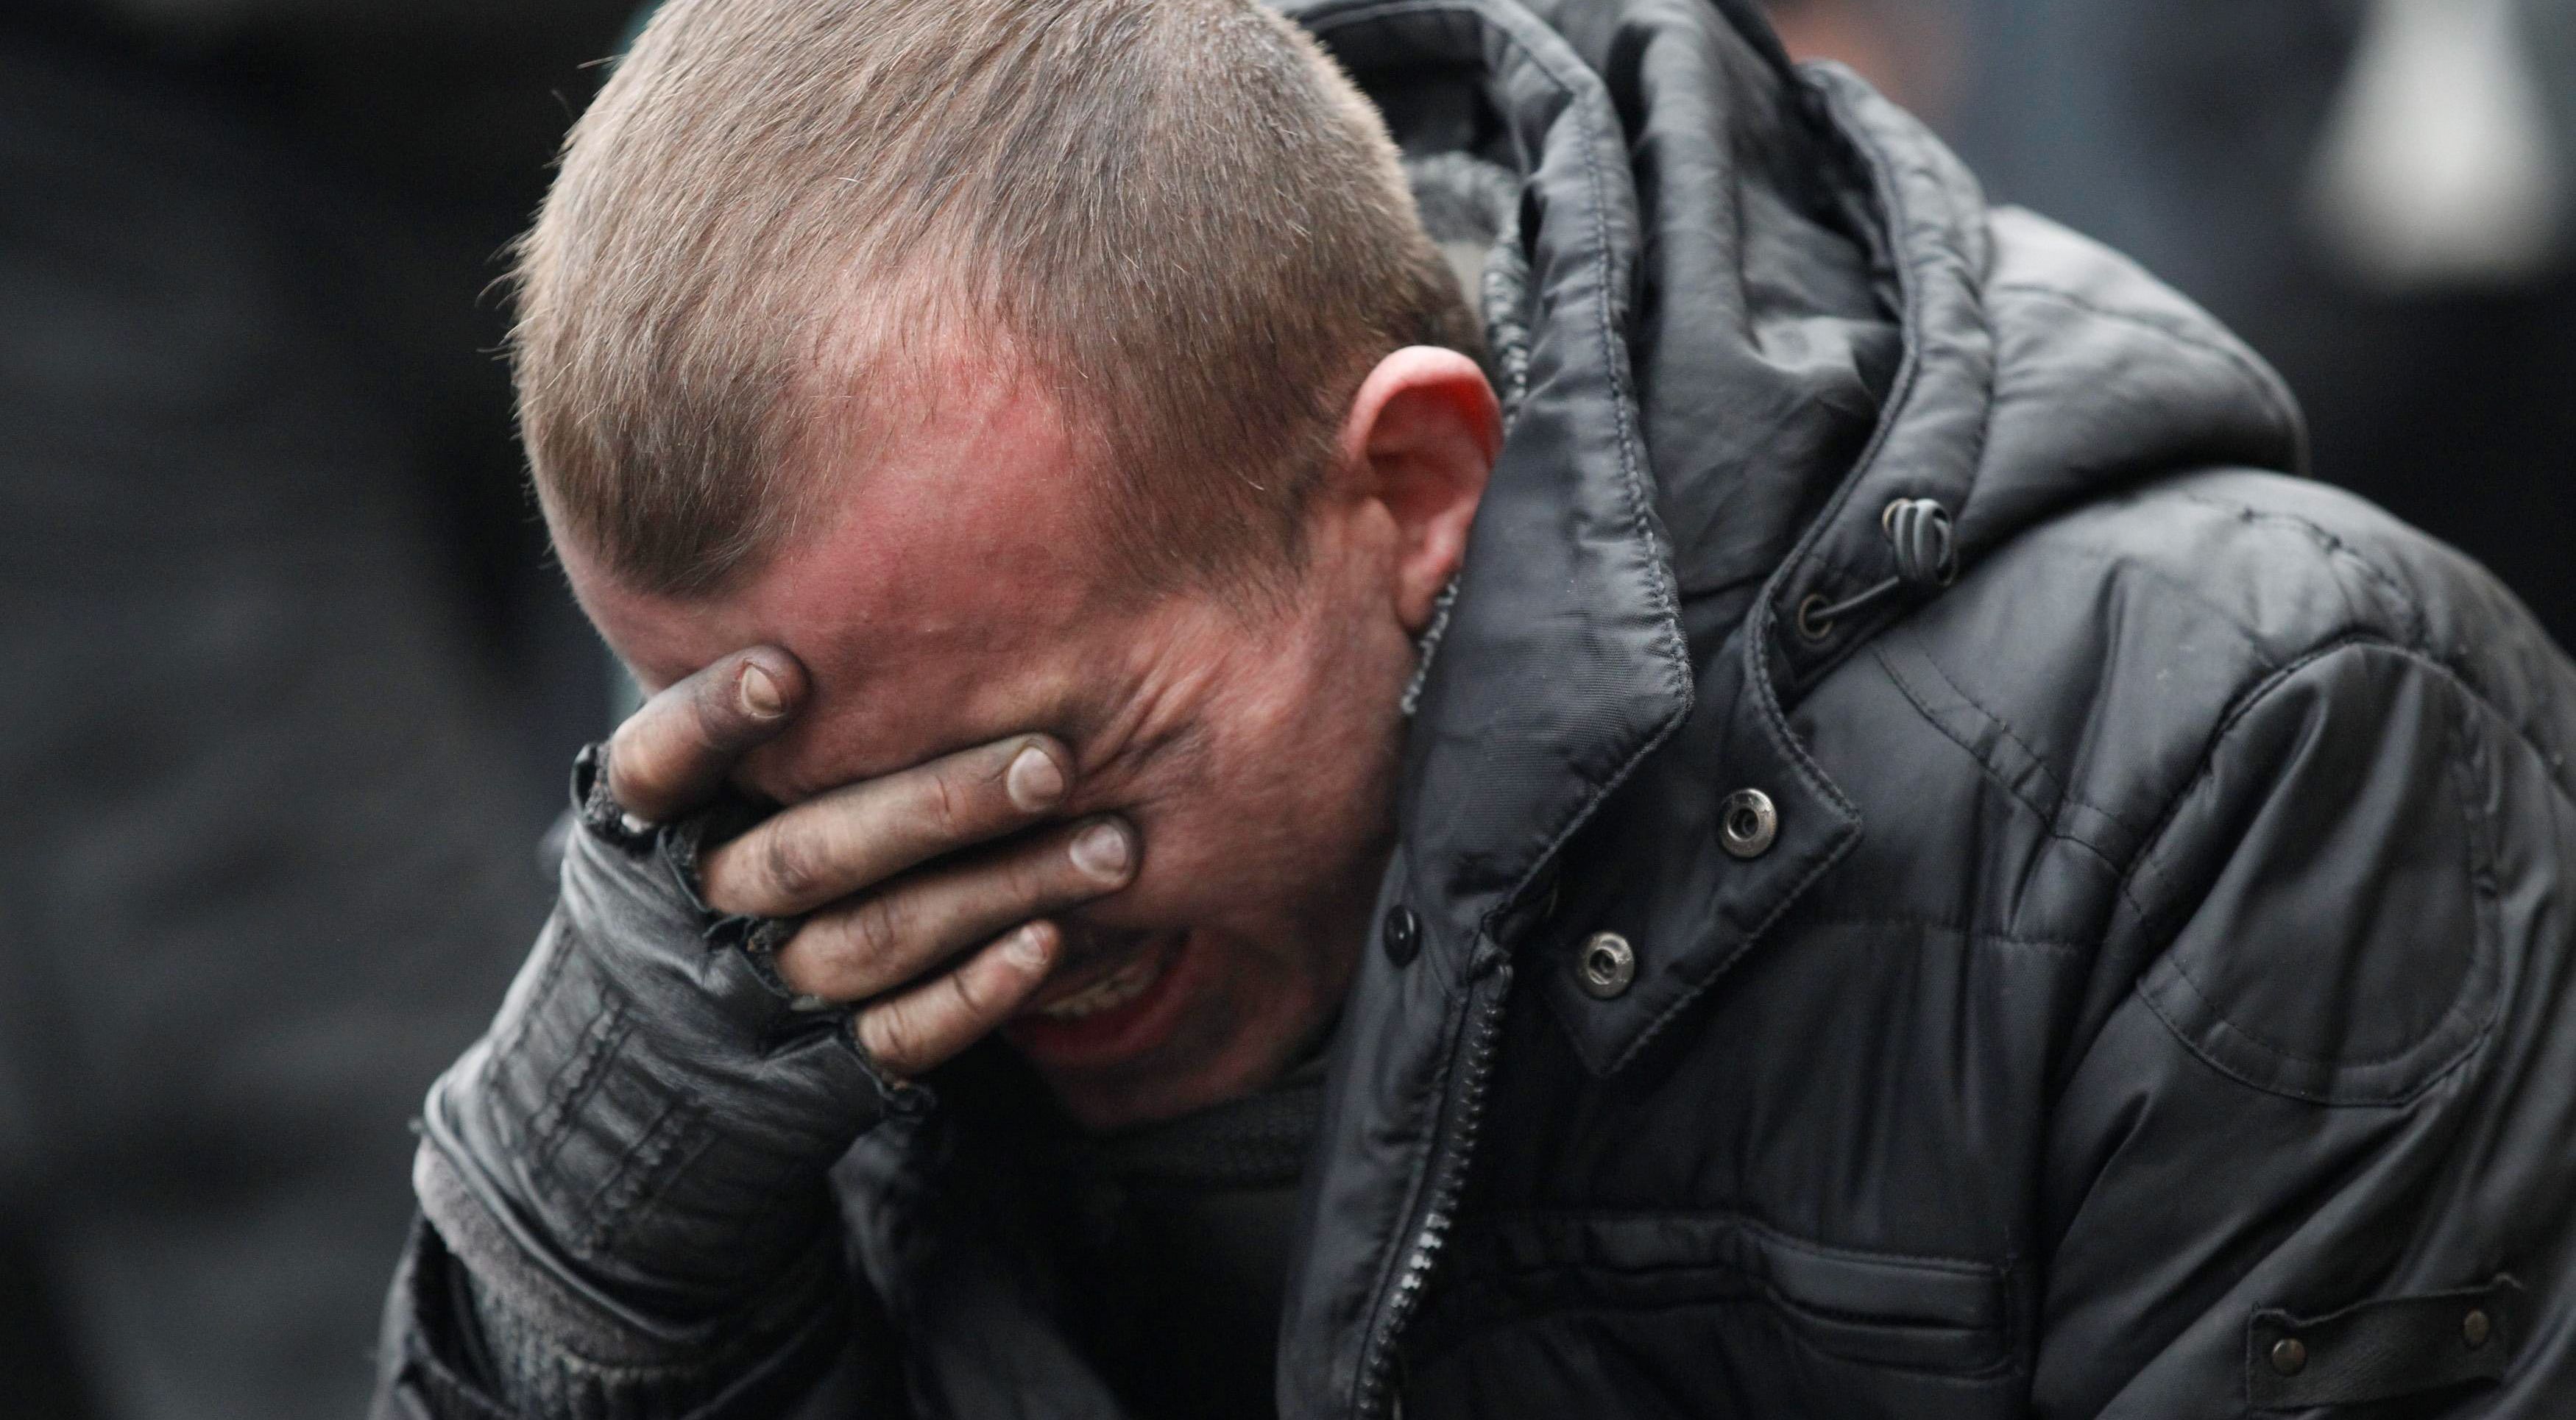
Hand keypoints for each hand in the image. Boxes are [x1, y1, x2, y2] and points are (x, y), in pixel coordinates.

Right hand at [608, 646, 1138, 1075]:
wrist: (675, 1058)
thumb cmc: (735, 855)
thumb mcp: (718, 787)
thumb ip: (788, 708)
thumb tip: (883, 542)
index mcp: (661, 828)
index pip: (656, 769)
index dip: (710, 723)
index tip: (786, 673)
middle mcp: (705, 906)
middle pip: (811, 857)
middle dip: (937, 807)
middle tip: (1054, 759)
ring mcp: (767, 990)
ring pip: (878, 940)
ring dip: (1001, 890)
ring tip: (1110, 846)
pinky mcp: (825, 1062)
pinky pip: (902, 1033)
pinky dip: (978, 993)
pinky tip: (1051, 941)